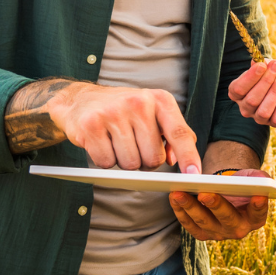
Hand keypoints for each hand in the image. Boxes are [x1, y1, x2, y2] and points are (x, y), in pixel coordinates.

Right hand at [45, 83, 200, 173]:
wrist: (81, 101)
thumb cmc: (124, 111)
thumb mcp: (153, 113)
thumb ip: (173, 134)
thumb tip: (176, 160)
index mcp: (160, 99)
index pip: (179, 133)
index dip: (188, 156)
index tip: (194, 175)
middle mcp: (139, 102)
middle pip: (153, 158)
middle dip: (145, 161)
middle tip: (134, 145)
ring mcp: (114, 112)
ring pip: (130, 164)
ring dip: (124, 161)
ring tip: (116, 142)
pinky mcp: (91, 125)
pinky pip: (106, 162)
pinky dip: (104, 160)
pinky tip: (101, 143)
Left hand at [169, 170, 270, 240]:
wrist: (228, 194)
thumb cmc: (242, 185)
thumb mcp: (252, 179)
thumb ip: (258, 179)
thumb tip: (260, 179)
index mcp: (255, 218)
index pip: (258, 213)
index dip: (259, 206)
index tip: (258, 196)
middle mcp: (238, 229)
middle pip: (227, 219)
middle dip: (215, 205)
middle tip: (205, 193)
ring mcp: (219, 234)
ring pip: (204, 222)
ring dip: (190, 207)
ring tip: (179, 192)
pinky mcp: (203, 234)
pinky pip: (190, 225)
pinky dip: (180, 211)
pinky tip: (174, 198)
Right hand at [227, 60, 275, 129]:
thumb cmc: (274, 75)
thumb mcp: (269, 65)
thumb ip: (262, 63)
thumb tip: (256, 61)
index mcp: (237, 93)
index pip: (238, 89)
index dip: (250, 77)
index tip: (262, 65)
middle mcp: (245, 107)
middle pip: (251, 100)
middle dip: (265, 81)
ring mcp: (258, 117)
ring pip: (263, 111)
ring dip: (274, 92)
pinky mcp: (273, 123)